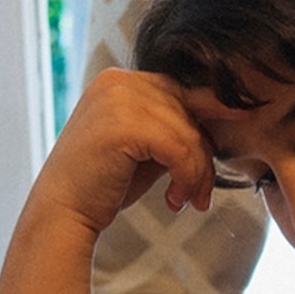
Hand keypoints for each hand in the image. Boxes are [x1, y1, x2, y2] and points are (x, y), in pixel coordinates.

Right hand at [26, 67, 226, 241]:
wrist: (64, 213)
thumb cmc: (105, 185)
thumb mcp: (148, 147)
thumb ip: (176, 128)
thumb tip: (230, 111)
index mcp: (120, 80)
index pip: (181, 91)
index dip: (208, 119)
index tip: (223, 148)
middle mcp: (119, 81)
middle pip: (190, 110)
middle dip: (204, 156)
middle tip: (200, 195)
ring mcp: (119, 99)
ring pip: (189, 133)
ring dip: (198, 174)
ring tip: (187, 201)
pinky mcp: (124, 125)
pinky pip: (180, 148)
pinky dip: (187, 178)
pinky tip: (173, 200)